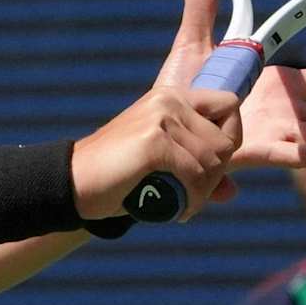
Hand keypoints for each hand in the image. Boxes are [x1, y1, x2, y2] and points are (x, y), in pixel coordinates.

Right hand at [71, 0, 242, 220]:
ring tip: (176, 201)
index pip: (229, 105)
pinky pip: (195, 175)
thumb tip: (232, 192)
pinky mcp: (153, 143)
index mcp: (171, 97)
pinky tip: (171, 206)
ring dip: (201, 192)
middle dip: (214, 175)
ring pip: (213, 162)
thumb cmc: (118, 175)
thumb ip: (198, 171)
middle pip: (226, 141)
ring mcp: (160, 119)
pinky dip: (189, 199)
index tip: (206, 165)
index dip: (228, 139)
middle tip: (187, 192)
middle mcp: (168, 101)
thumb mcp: (162, 165)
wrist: (73, 182)